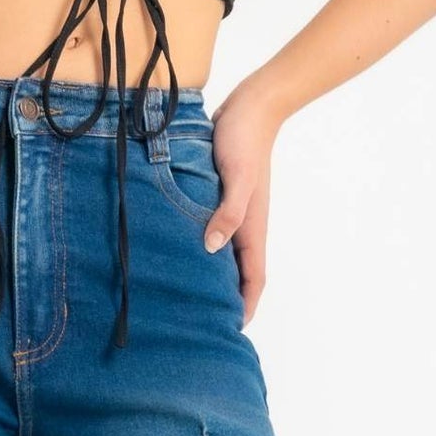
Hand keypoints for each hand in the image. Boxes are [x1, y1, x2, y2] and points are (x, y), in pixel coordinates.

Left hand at [206, 76, 284, 327]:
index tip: (231, 330)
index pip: (254, 277)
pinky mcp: (220, 196)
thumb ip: (228, 212)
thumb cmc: (244, 140)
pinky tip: (182, 249)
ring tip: (190, 294)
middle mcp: (245, 224)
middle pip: (239, 272)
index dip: (246, 305)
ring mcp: (233, 210)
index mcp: (252, 226)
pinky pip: (213, 230)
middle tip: (203, 321)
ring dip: (215, 275)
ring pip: (225, 253)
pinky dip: (203, 247)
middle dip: (228, 299)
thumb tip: (212, 247)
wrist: (251, 106)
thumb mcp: (236, 177)